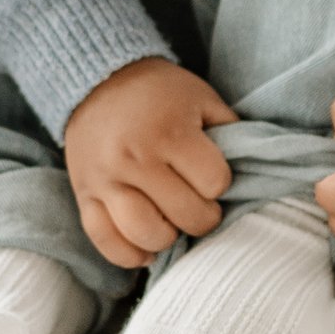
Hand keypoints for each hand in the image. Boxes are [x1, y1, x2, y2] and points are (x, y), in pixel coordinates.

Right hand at [65, 59, 236, 268]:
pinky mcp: (84, 195)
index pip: (214, 184)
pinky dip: (129, 254)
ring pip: (145, 234)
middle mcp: (135, 159)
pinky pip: (105, 242)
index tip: (210, 173)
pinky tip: (146, 247)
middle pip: (186, 215)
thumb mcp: (201, 98)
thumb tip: (250, 171)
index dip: (220, 183)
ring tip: (171, 222)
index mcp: (169, 133)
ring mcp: (106, 180)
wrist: (97, 79)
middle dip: (202, 215)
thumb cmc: (159, 92)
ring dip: (168, 237)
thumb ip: (229, 133)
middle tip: (199, 203)